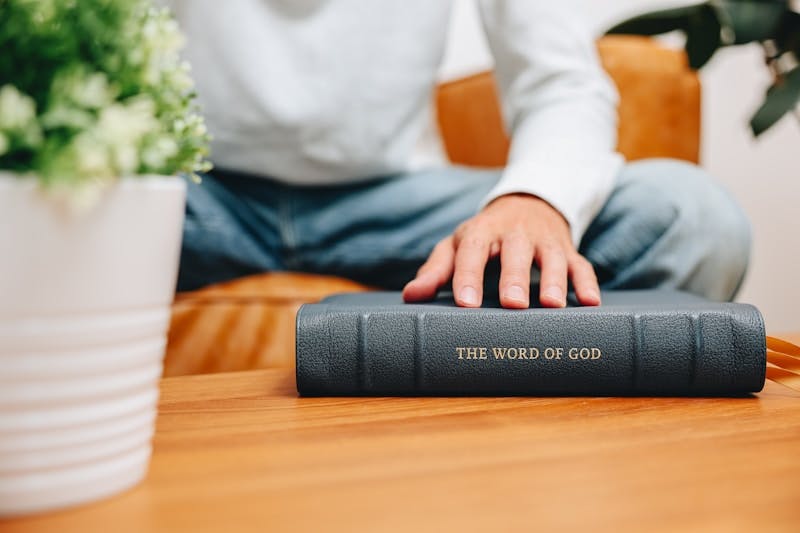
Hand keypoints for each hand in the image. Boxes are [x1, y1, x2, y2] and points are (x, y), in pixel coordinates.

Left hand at [402, 194, 600, 308]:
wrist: (527, 204)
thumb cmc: (484, 236)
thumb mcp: (457, 245)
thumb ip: (436, 270)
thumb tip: (411, 295)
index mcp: (482, 230)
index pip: (472, 250)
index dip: (468, 276)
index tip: (465, 303)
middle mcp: (516, 233)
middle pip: (516, 251)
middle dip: (515, 276)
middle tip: (513, 303)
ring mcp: (545, 241)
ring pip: (554, 257)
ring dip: (555, 280)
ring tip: (552, 305)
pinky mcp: (569, 250)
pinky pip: (582, 264)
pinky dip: (587, 282)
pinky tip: (590, 302)